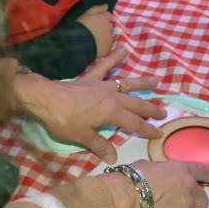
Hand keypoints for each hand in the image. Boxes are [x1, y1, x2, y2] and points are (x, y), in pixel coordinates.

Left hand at [15, 47, 165, 162]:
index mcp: (112, 113)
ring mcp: (102, 85)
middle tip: (164, 112)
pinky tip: (124, 49)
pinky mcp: (91, 78)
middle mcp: (112, 97)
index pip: (134, 123)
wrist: (45, 98)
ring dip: (142, 83)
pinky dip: (114, 57)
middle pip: (136, 104)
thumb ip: (100, 146)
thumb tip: (114, 158)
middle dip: (150, 109)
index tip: (159, 133)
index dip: (147, 129)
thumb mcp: (82, 137)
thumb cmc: (63, 120)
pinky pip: (105, 66)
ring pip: (127, 83)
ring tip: (156, 82)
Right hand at [77, 4, 113, 57]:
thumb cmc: (80, 26)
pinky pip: (108, 44)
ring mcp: (110, 37)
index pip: (107, 15)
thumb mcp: (86, 14)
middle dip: (104, 26)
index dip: (101, 18)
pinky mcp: (109, 47)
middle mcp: (110, 26)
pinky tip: (97, 46)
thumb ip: (97, 9)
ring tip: (95, 39)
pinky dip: (104, 44)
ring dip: (105, 35)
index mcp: (105, 17)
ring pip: (110, 34)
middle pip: (109, 25)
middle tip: (94, 30)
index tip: (95, 21)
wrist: (78, 43)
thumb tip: (106, 6)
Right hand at [104, 159, 208, 207]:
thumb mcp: (148, 166)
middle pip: (203, 200)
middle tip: (180, 204)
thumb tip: (158, 177)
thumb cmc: (132, 178)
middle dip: (194, 202)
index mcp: (182, 170)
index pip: (202, 171)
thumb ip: (161, 173)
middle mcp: (190, 189)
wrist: (126, 198)